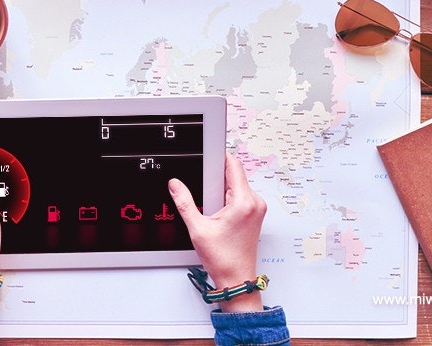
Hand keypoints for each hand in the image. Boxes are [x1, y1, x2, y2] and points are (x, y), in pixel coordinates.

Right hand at [169, 151, 265, 311]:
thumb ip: (184, 203)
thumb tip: (175, 185)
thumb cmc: (223, 259)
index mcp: (244, 202)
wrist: (236, 278)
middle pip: (234, 175)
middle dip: (216, 179)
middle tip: (205, 195)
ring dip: (221, 190)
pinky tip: (218, 214)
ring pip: (237, 186)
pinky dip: (227, 199)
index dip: (220, 157)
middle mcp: (255, 203)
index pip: (234, 165)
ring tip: (211, 209)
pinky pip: (240, 196)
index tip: (209, 154)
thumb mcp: (197, 228)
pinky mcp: (254, 214)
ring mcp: (257, 209)